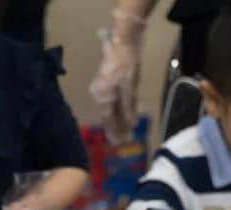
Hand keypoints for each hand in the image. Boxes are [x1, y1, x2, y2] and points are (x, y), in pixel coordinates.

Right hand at [91, 10, 145, 144]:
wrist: (123, 43)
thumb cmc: (126, 66)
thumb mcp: (130, 89)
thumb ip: (129, 108)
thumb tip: (130, 125)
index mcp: (103, 98)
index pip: (108, 120)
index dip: (114, 132)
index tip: (118, 144)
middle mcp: (100, 95)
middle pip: (108, 116)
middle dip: (115, 129)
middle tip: (120, 142)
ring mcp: (103, 88)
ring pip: (110, 109)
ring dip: (117, 120)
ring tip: (123, 132)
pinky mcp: (108, 83)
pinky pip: (112, 101)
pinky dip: (118, 109)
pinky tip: (123, 114)